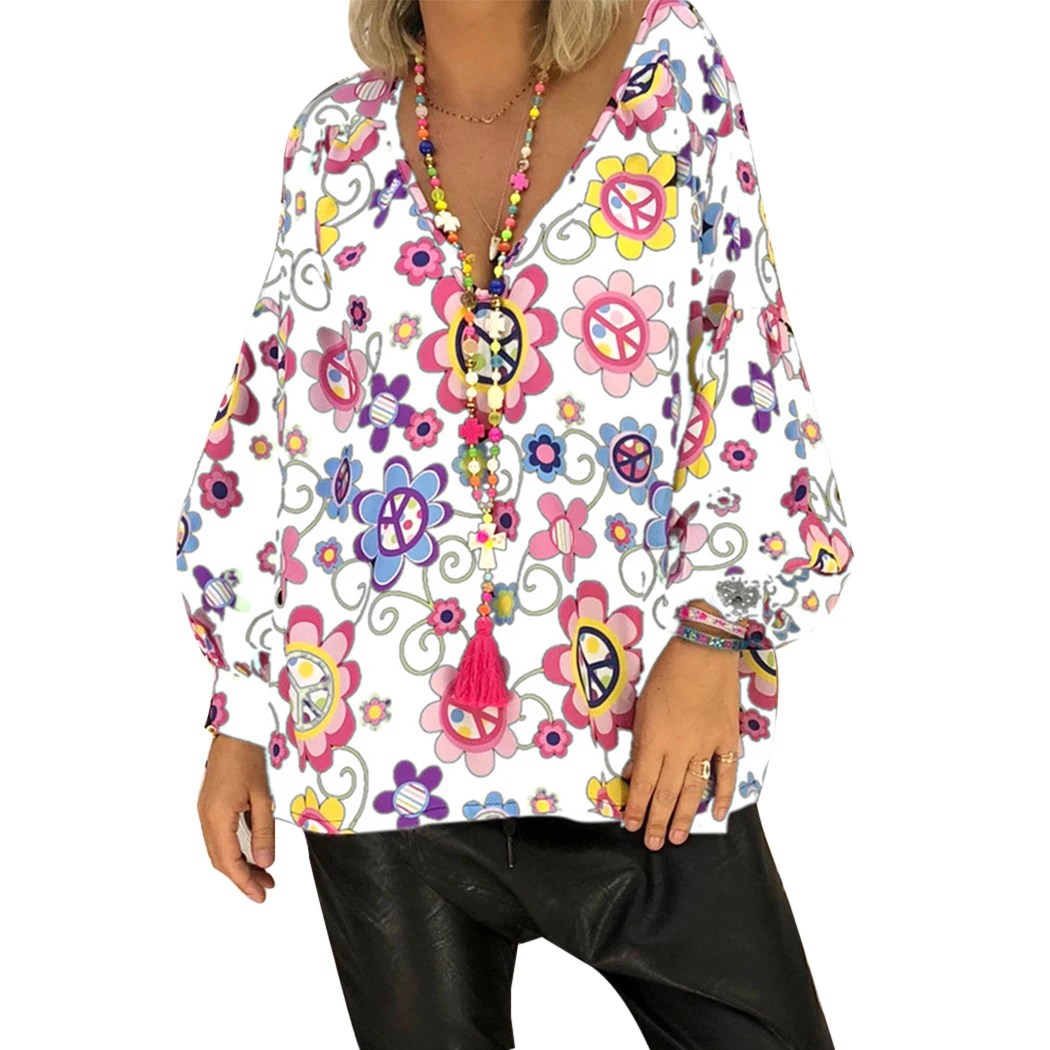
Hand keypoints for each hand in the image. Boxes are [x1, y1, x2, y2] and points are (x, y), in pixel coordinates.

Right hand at [197, 734, 275, 902]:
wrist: (235, 730)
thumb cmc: (249, 757)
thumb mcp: (263, 796)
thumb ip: (263, 831)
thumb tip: (265, 863)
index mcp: (217, 817)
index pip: (229, 861)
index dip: (244, 882)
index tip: (261, 895)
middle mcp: (206, 818)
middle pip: (220, 860)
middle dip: (243, 877)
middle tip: (266, 888)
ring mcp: (205, 811)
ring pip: (218, 850)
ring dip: (238, 864)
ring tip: (263, 874)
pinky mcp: (209, 805)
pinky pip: (218, 837)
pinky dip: (233, 850)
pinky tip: (250, 852)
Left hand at [621, 635, 739, 848]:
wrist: (704, 649)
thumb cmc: (667, 672)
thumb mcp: (642, 706)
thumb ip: (638, 742)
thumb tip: (634, 773)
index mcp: (655, 738)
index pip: (644, 783)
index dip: (637, 807)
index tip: (631, 825)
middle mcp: (681, 747)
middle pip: (668, 793)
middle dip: (658, 821)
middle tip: (653, 842)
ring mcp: (707, 744)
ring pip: (694, 790)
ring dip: (684, 816)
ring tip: (677, 837)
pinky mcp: (727, 738)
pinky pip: (726, 773)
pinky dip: (723, 795)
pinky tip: (716, 814)